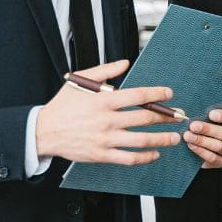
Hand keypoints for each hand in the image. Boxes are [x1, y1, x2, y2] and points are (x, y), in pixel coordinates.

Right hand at [36, 60, 180, 164]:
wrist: (44, 131)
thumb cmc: (64, 105)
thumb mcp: (81, 82)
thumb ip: (105, 71)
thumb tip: (125, 63)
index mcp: (103, 101)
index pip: (138, 95)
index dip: (157, 94)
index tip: (169, 94)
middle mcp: (106, 120)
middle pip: (145, 118)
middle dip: (166, 117)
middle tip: (177, 116)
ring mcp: (105, 139)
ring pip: (141, 140)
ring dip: (162, 139)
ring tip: (174, 137)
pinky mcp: (102, 155)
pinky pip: (129, 158)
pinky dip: (145, 157)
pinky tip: (154, 154)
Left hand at [188, 94, 221, 168]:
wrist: (193, 140)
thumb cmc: (202, 120)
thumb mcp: (208, 108)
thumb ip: (220, 100)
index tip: (211, 114)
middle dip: (208, 129)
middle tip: (192, 125)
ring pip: (219, 146)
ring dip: (202, 141)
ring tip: (188, 136)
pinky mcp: (221, 162)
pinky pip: (214, 158)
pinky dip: (202, 152)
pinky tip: (191, 146)